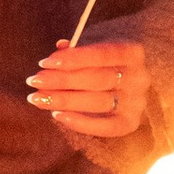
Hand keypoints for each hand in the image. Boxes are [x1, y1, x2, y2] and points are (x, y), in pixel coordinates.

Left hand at [27, 36, 150, 138]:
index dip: (73, 58)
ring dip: (64, 101)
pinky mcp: (131, 122)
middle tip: (34, 81)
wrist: (129, 77)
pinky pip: (106, 127)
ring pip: (98, 102)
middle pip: (97, 79)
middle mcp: (139, 77)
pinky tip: (57, 115)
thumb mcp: (94, 45)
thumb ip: (76, 50)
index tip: (45, 63)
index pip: (102, 54)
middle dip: (62, 81)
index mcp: (132, 52)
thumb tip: (54, 56)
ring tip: (38, 98)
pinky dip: (81, 123)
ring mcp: (137, 102)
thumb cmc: (104, 58)